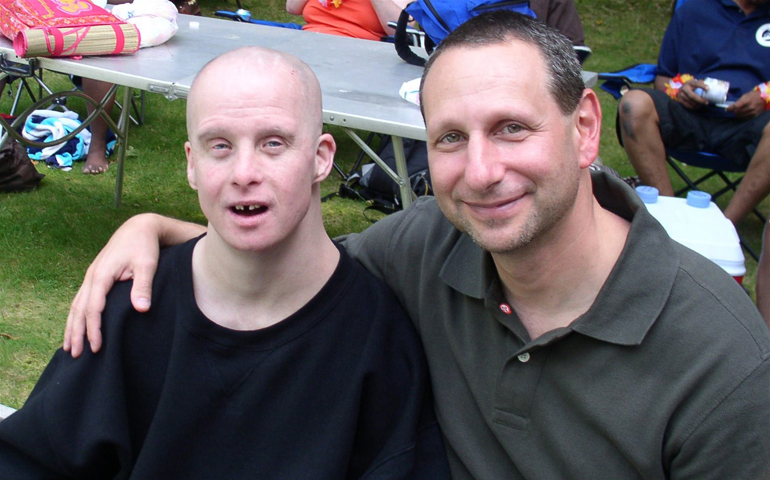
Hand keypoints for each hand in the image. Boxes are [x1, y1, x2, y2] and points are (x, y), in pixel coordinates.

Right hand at [64, 214, 160, 357]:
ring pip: (76, 306)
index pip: (93, 308)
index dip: (93, 329)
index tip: (97, 347)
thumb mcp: (147, 264)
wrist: (138, 228)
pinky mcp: (95, 277)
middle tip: (76, 355)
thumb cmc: (144, 246)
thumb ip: (143, 286)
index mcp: (101, 275)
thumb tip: (141, 309)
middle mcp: (91, 277)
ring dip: (72, 327)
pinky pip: (81, 300)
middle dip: (76, 333)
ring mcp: (91, 277)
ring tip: (69, 347)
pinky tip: (76, 327)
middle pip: (78, 309)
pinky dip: (76, 316)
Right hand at [676, 79, 708, 109]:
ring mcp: (680, 95)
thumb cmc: (691, 86)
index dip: (702, 86)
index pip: (696, 84)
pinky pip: (687, 105)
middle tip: (706, 102)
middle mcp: (684, 88)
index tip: (708, 89)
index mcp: (689, 83)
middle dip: (700, 100)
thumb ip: (701, 84)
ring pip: (690, 101)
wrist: (681, 90)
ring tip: (702, 105)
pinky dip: (693, 107)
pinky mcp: (679, 100)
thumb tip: (709, 88)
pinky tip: (697, 106)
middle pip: (692, 96)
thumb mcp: (695, 83)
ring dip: (697, 104)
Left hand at [727, 90, 764, 118]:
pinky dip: (742, 116)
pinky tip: (742, 114)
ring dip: (737, 114)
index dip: (730, 108)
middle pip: (737, 112)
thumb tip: (732, 106)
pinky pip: (745, 118)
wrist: (765, 98)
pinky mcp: (754, 115)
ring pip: (741, 116)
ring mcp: (752, 112)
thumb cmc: (754, 95)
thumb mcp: (746, 95)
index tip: (727, 109)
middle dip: (734, 111)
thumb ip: (739, 101)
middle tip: (734, 110)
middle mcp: (749, 107)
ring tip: (737, 112)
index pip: (736, 106)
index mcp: (747, 101)